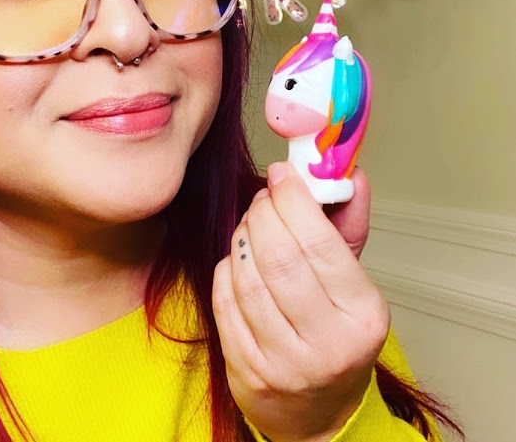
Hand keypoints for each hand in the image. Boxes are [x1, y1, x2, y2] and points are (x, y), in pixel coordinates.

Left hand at [212, 162, 389, 441]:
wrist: (319, 411)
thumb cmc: (337, 336)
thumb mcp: (355, 282)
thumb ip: (350, 225)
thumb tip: (350, 175)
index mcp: (362, 316)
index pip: (320, 244)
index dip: (295, 200)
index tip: (283, 174)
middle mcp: (326, 344)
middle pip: (279, 257)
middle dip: (264, 213)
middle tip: (265, 196)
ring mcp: (282, 363)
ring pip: (247, 277)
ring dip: (243, 236)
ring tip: (252, 224)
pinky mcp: (246, 371)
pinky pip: (225, 301)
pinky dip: (228, 267)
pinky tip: (239, 258)